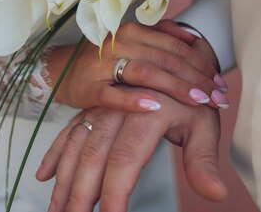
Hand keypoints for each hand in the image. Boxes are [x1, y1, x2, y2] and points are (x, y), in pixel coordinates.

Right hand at [36, 90, 227, 211]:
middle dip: (79, 194)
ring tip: (56, 210)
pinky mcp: (92, 109)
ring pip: (75, 146)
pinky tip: (44, 176)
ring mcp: (101, 107)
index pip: (126, 160)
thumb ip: (204, 162)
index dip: (115, 192)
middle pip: (92, 155)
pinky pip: (68, 132)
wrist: (177, 64)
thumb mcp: (204, 127)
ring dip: (63, 180)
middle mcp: (118, 108)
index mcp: (147, 112)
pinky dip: (55, 154)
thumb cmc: (193, 100)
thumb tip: (217, 195)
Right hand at [45, 20, 229, 112]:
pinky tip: (156, 107)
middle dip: (197, 80)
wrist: (61, 71)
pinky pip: (114, 95)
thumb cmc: (104, 60)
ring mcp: (102, 65)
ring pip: (145, 73)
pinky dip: (134, 100)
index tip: (222, 83)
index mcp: (133, 31)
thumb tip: (193, 36)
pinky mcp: (89, 88)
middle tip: (220, 98)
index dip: (201, 64)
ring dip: (176, 87)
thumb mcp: (131, 43)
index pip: (175, 47)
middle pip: (165, 60)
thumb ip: (161, 35)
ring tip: (199, 101)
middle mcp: (119, 43)